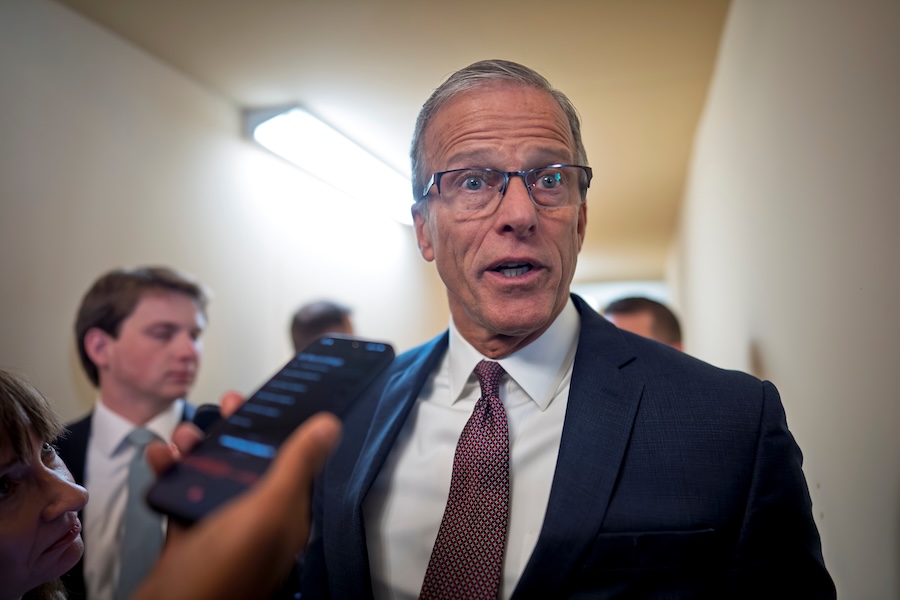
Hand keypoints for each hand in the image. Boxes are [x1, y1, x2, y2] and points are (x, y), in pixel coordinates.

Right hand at [136, 393, 340, 599]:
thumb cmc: (220, 577)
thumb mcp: (264, 513)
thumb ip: (295, 467)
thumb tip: (329, 426)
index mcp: (285, 516)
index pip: (290, 462)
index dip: (277, 429)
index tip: (261, 402)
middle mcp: (256, 523)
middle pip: (248, 465)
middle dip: (232, 433)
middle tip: (220, 408)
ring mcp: (220, 532)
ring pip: (213, 477)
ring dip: (198, 450)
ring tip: (182, 436)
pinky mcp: (188, 542)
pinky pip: (181, 498)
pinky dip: (170, 475)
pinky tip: (159, 459)